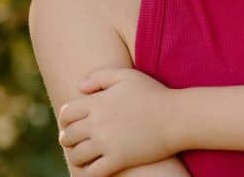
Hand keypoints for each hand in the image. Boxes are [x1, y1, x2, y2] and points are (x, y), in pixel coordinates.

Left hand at [57, 68, 178, 176]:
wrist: (177, 117)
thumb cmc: (154, 94)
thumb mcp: (127, 76)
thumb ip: (100, 76)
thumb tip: (79, 88)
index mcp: (97, 103)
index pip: (67, 113)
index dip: (66, 119)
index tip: (72, 123)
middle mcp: (97, 123)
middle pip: (68, 136)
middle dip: (69, 138)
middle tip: (75, 141)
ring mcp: (107, 143)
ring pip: (77, 155)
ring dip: (77, 156)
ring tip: (83, 156)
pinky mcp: (118, 160)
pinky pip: (91, 172)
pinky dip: (87, 173)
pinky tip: (92, 169)